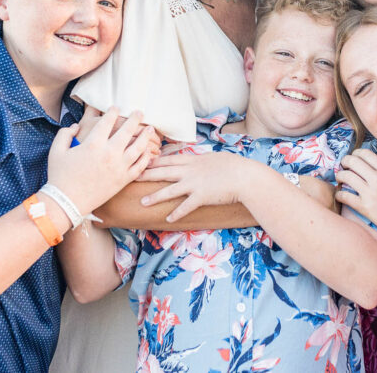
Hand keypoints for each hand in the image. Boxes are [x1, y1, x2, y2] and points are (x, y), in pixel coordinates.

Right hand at [47, 108, 157, 213]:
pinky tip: (148, 151)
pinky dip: (146, 157)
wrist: (67, 202)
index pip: (107, 122)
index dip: (113, 112)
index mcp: (93, 144)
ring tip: (150, 129)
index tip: (116, 107)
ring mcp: (118, 167)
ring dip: (146, 136)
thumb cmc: (59, 176)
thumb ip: (64, 134)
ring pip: (138, 147)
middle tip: (139, 112)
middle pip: (127, 131)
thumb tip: (75, 126)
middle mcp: (109, 153)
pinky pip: (140, 166)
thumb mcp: (56, 151)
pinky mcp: (123, 180)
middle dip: (135, 119)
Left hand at [135, 152, 254, 221]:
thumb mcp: (215, 157)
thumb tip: (198, 158)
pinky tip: (168, 219)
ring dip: (155, 197)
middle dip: (146, 174)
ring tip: (142, 202)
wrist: (245, 176)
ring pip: (170, 190)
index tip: (143, 161)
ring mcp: (195, 184)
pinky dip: (177, 213)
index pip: (169, 159)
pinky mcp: (201, 197)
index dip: (155, 161)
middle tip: (132, 176)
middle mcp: (191, 170)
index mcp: (194, 159)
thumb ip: (203, 160)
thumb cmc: (235, 165)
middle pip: (164, 172)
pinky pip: (185, 206)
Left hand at [335, 149, 376, 245]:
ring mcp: (370, 193)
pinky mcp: (364, 207)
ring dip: (339, 175)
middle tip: (343, 165)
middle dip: (344, 161)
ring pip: (346, 176)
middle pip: (353, 161)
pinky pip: (344, 196)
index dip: (356, 153)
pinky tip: (340, 195)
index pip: (366, 154)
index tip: (353, 157)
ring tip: (340, 178)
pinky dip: (339, 194)